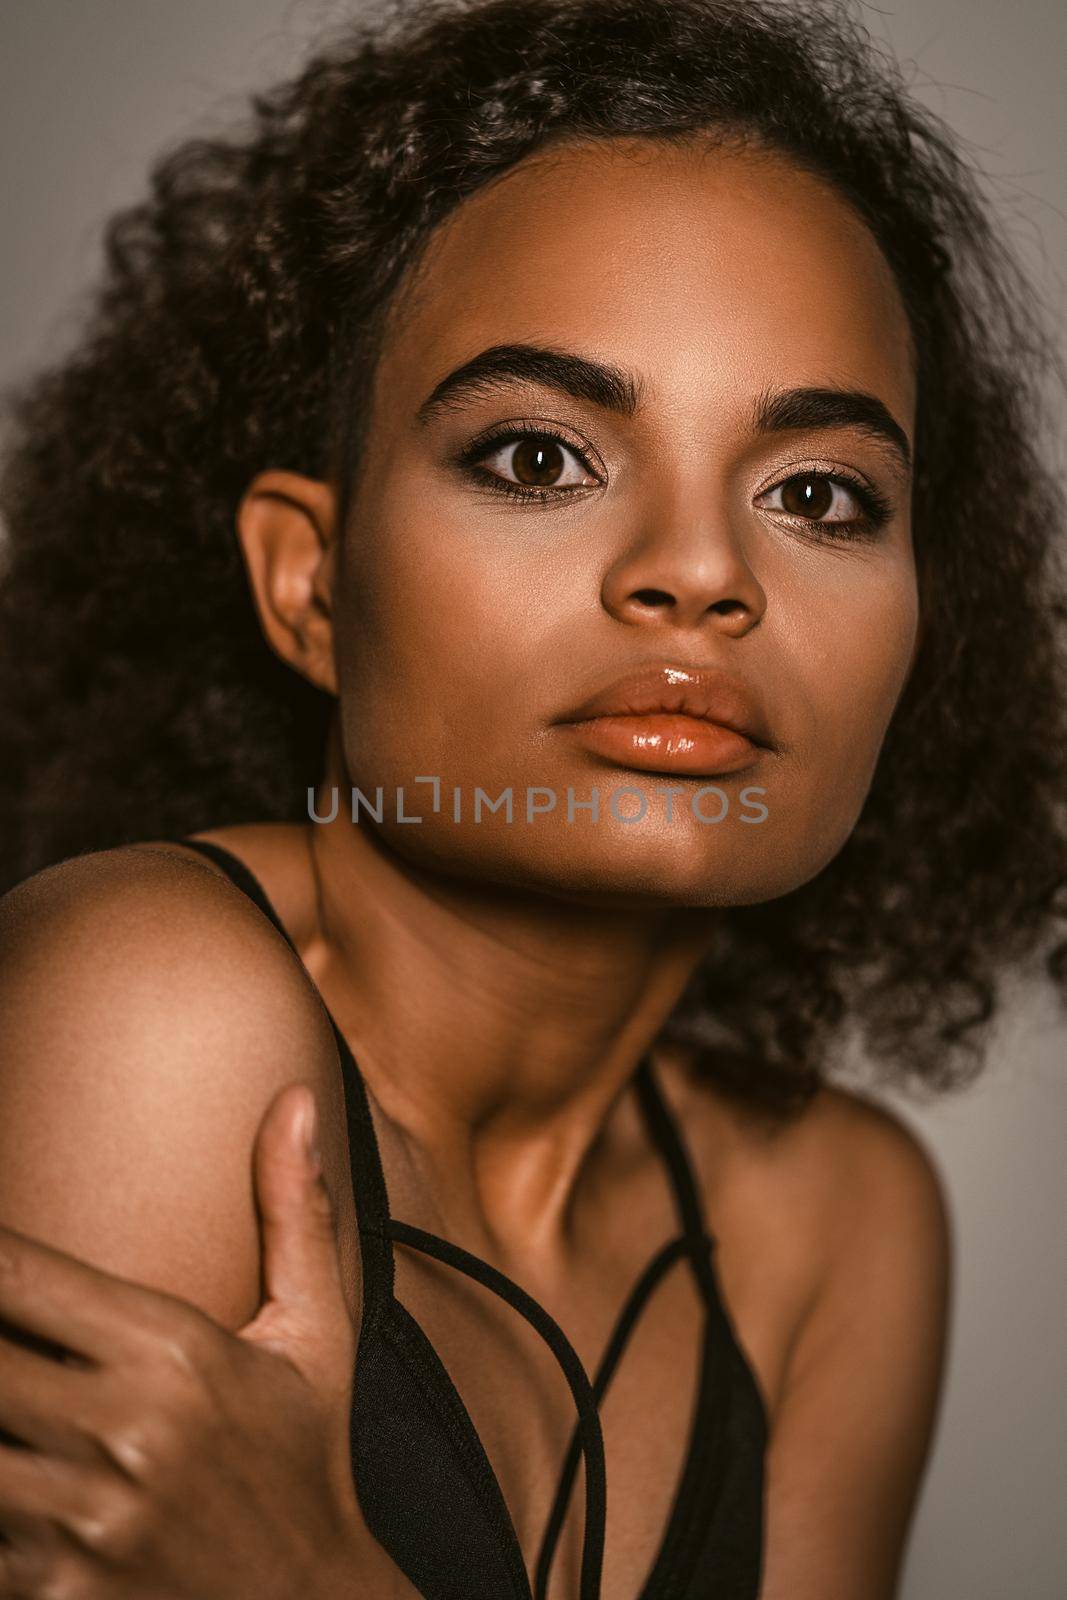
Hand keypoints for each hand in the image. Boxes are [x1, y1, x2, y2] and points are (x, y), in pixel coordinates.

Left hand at [0, 1085, 374, 1598]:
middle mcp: (122, 1432)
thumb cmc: (306, 1459)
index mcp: (173, 1354)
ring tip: (1, 1388)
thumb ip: (295, 1212)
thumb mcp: (315, 1334)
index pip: (16, 1277)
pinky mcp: (57, 1594)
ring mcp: (82, 1522)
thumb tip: (294, 1099)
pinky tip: (9, 1460)